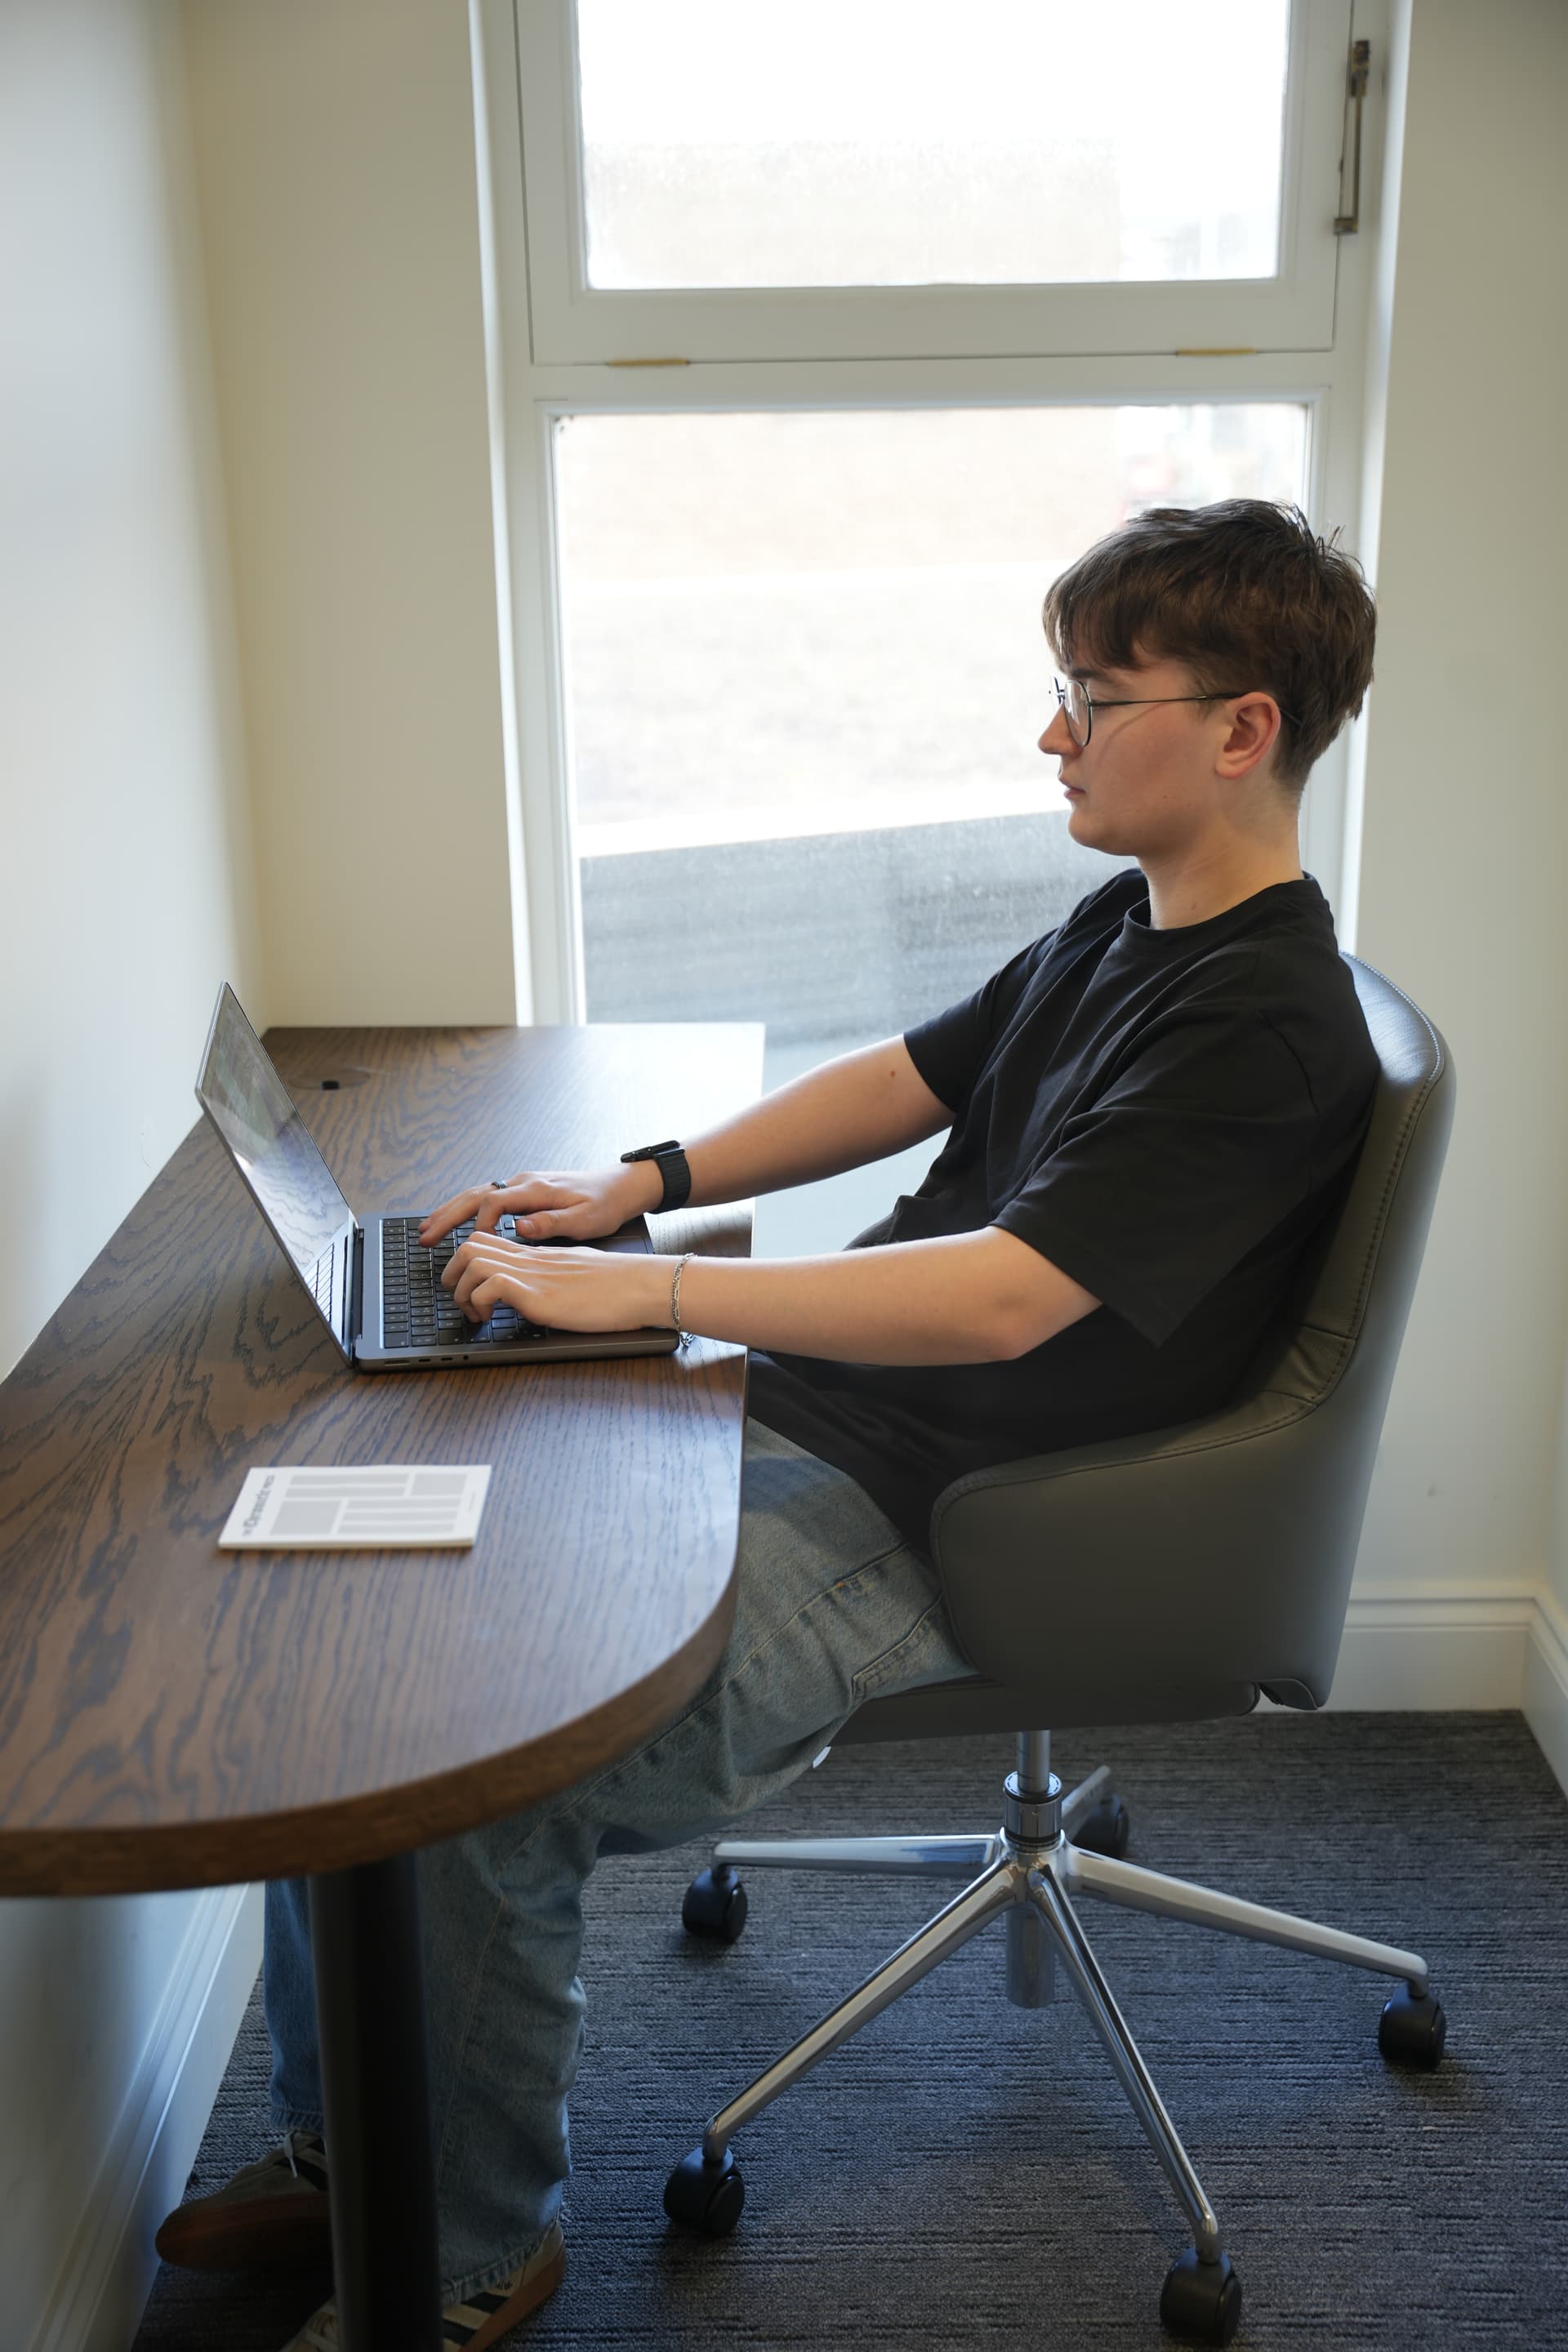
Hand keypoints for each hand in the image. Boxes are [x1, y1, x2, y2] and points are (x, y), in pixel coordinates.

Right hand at [418, 1161, 656, 1248]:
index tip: (474, 1247)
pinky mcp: (523, 1190)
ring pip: (476, 1194)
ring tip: (427, 1229)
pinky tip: (455, 1221)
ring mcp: (521, 1184)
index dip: (480, 1225)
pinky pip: (486, 1198)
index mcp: (535, 1189)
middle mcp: (522, 1182)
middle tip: (424, 1236)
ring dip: (449, 1211)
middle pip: (474, 1195)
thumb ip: (551, 1224)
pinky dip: (465, 1209)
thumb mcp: (584, 1219)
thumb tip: (519, 1227)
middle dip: (446, 1216)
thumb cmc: (605, 1204)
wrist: (620, 1186)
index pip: (493, 1203)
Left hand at [442, 1230, 672, 1331]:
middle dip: (452, 1273)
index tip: (466, 1286)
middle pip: (470, 1245)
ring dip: (461, 1289)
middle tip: (461, 1298)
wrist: (641, 1286)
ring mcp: (532, 1273)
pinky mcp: (537, 1292)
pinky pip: (490, 1285)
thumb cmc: (619, 1287)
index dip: (466, 1261)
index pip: (489, 1242)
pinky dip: (480, 1303)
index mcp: (539, 1255)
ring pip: (471, 1260)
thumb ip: (554, 1279)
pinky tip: (490, 1318)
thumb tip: (543, 1293)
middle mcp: (530, 1259)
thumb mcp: (578, 1276)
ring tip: (474, 1312)